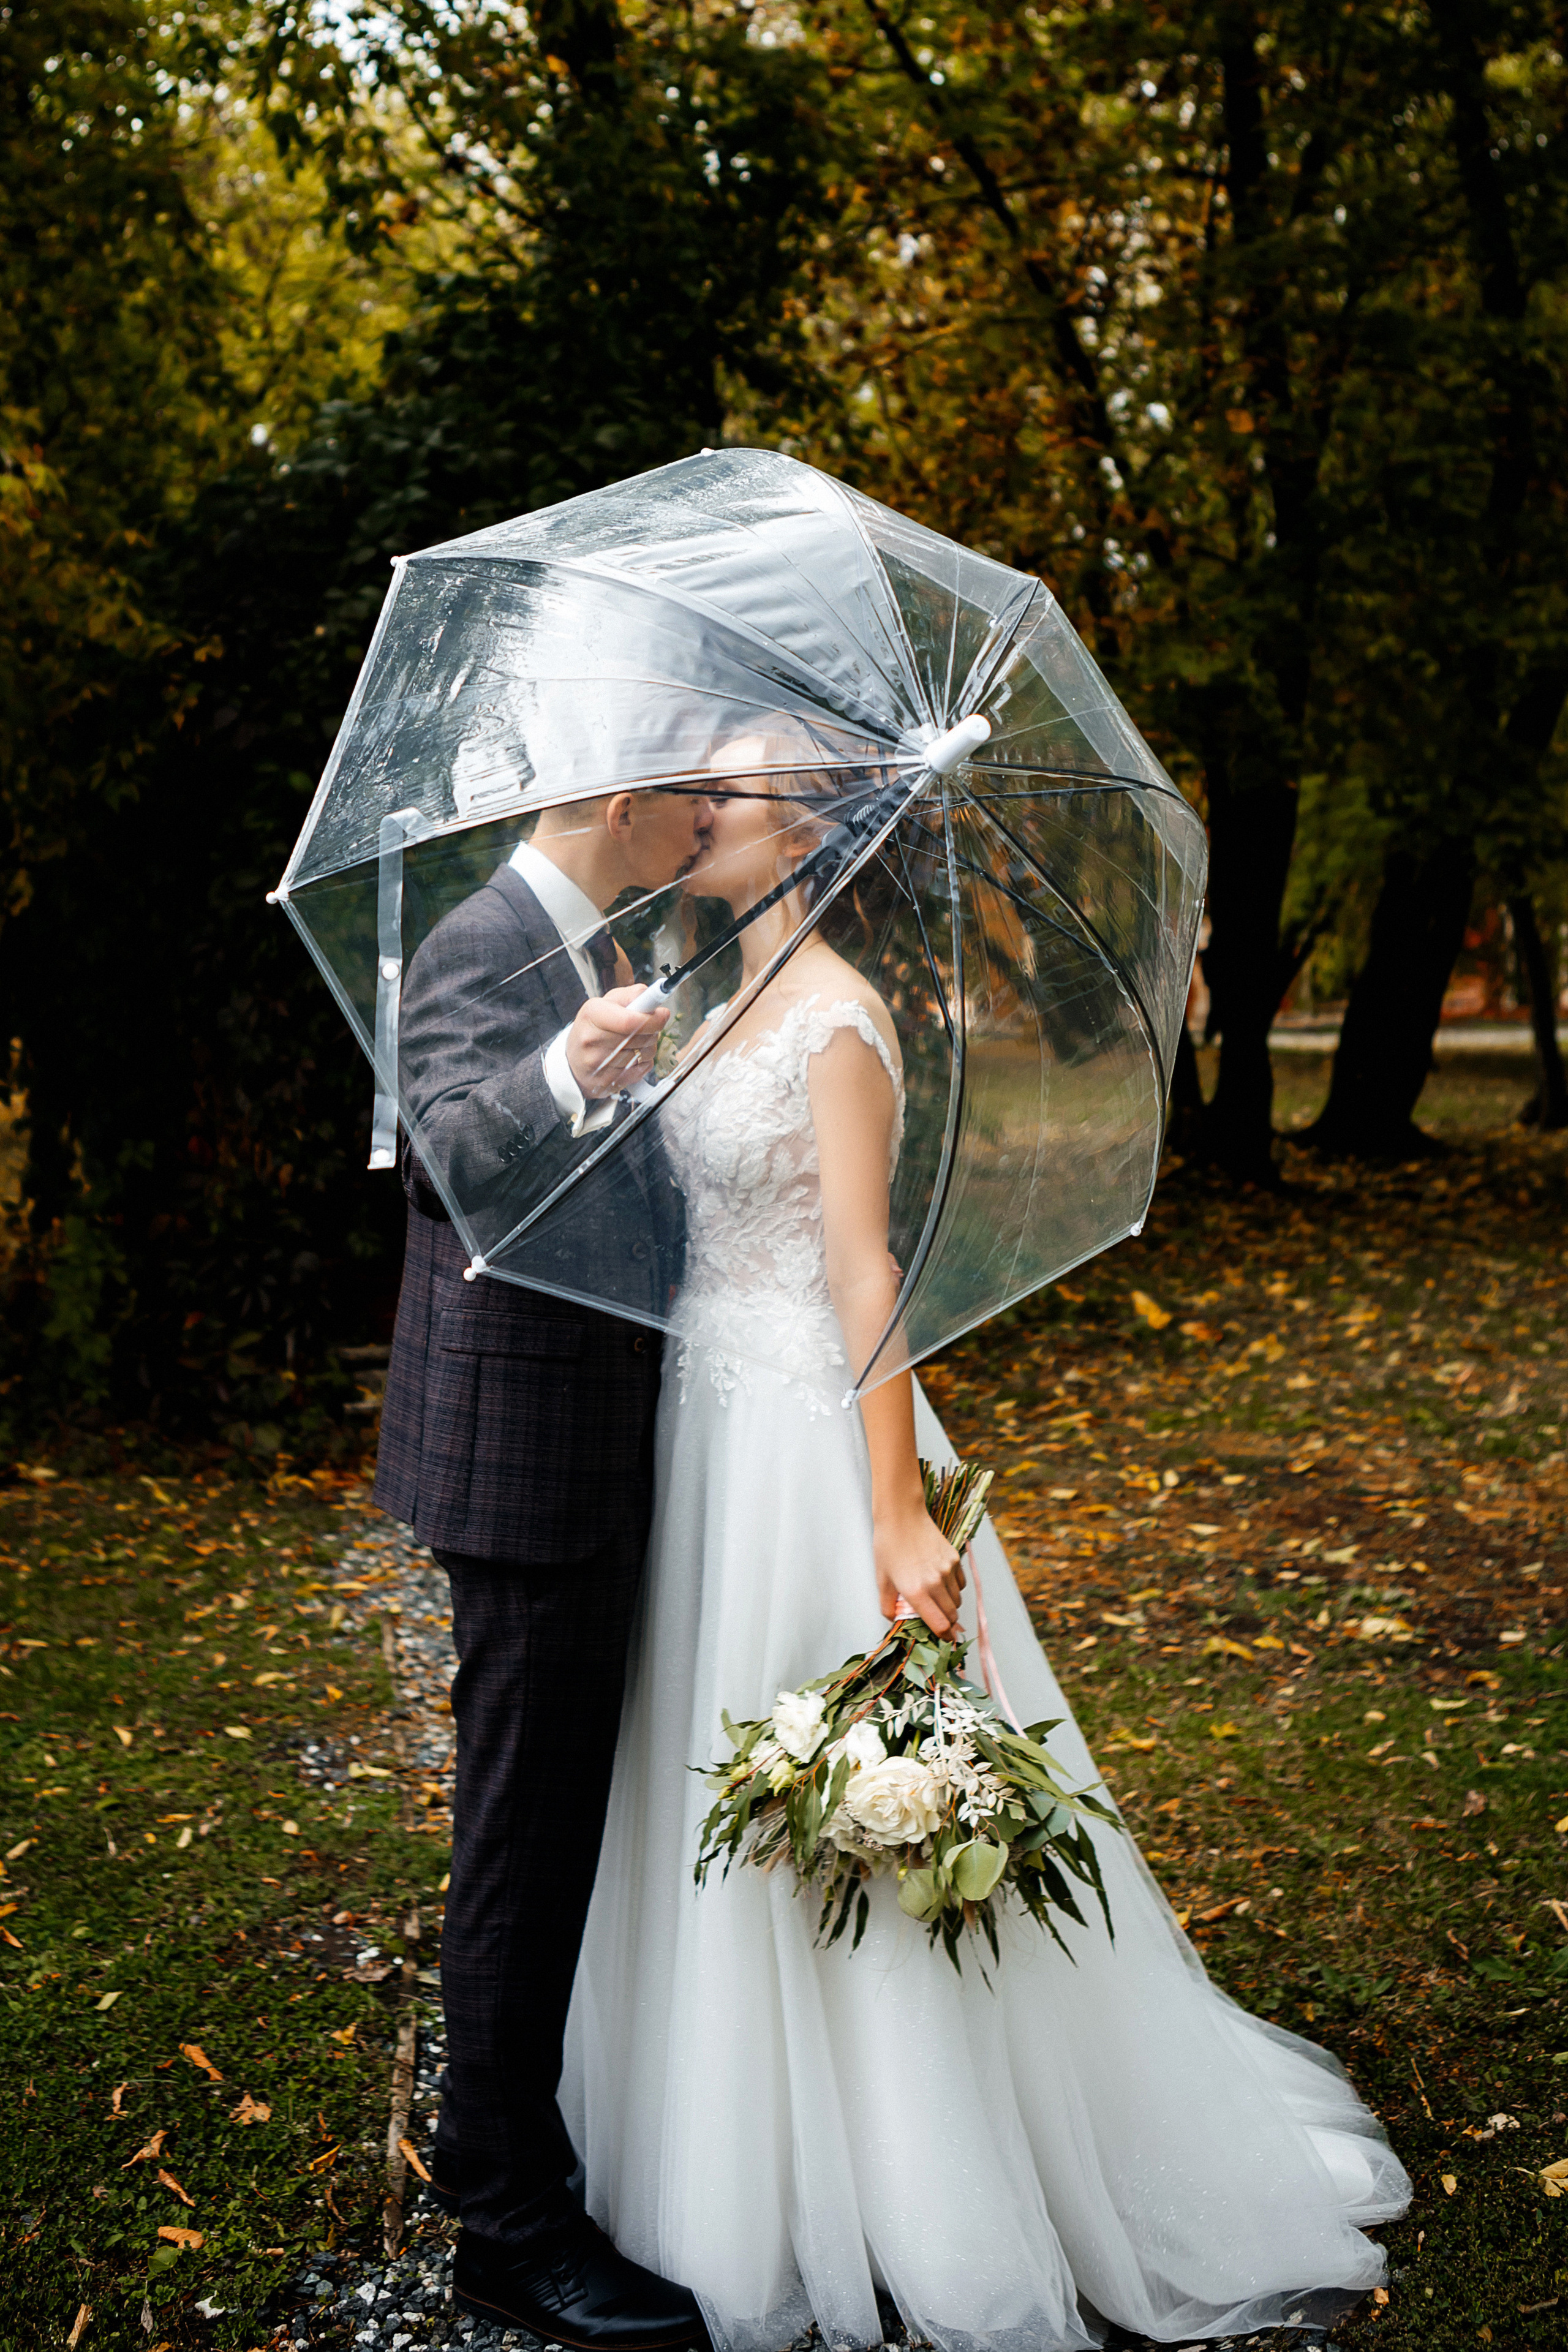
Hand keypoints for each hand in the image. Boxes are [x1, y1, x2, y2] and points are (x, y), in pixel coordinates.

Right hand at [565, 986, 668, 1099]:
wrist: (573, 1061)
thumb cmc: (594, 1028)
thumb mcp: (606, 1003)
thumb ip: (631, 995)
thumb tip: (653, 998)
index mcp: (592, 1014)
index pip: (630, 1021)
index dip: (653, 1019)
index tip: (663, 1014)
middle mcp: (592, 1040)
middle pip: (641, 1037)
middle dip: (653, 1031)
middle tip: (646, 1027)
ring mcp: (598, 1064)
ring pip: (644, 1054)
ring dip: (648, 1047)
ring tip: (634, 1042)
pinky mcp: (606, 1081)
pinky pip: (641, 1070)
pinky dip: (643, 1063)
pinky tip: (631, 1057)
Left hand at [874, 1501, 964, 1636]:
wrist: (902, 1516)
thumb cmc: (887, 1546)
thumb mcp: (882, 1580)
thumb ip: (888, 1606)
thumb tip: (896, 1622)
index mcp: (916, 1591)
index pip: (940, 1625)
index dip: (943, 1637)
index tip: (943, 1640)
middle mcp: (935, 1583)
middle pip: (952, 1616)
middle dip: (946, 1623)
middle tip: (937, 1621)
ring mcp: (947, 1570)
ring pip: (957, 1600)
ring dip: (950, 1605)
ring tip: (935, 1598)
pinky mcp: (954, 1559)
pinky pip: (961, 1583)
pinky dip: (954, 1589)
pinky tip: (941, 1582)